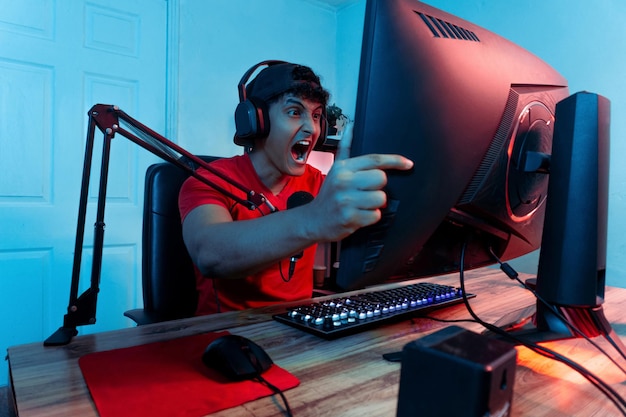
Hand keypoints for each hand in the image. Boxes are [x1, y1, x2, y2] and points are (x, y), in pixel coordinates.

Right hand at [305, 123, 413, 240]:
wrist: (313, 220)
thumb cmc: (329, 195)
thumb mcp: (335, 170)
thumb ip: (345, 149)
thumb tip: (350, 127)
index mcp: (343, 168)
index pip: (374, 160)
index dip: (395, 161)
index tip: (408, 164)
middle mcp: (344, 182)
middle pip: (381, 179)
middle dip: (378, 187)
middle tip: (366, 192)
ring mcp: (346, 200)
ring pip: (381, 199)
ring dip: (375, 204)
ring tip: (361, 205)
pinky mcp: (350, 218)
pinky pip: (376, 215)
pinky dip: (370, 217)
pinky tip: (359, 215)